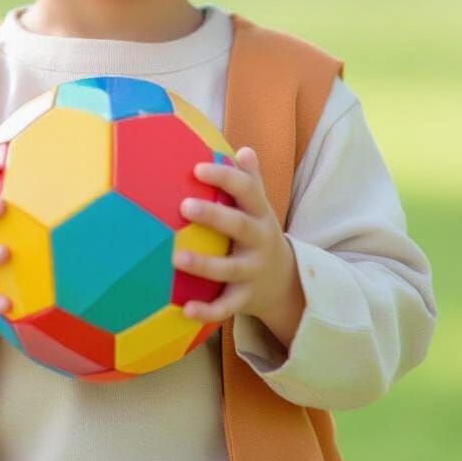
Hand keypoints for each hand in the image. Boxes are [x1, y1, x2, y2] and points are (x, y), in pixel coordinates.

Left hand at [172, 147, 298, 327]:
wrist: (285, 282)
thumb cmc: (257, 232)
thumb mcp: (259, 207)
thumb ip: (249, 180)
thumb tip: (244, 150)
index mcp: (260, 213)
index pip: (246, 190)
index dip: (224, 177)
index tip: (197, 168)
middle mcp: (259, 241)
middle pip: (239, 226)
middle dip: (214, 215)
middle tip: (184, 205)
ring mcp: (252, 271)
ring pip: (229, 269)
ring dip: (204, 264)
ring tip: (176, 257)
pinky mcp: (245, 298)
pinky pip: (226, 306)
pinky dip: (207, 311)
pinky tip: (184, 309)